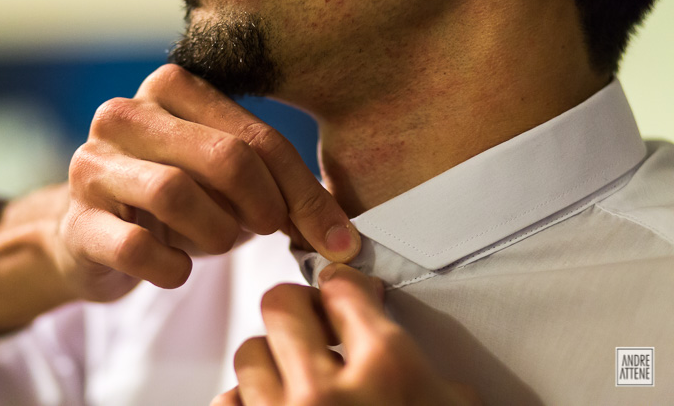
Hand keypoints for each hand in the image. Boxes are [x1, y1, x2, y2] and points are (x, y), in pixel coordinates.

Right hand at [55, 65, 360, 300]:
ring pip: (175, 193)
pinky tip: (177, 269)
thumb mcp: (228, 183)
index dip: (304, 193)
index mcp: (173, 88)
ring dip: (215, 233)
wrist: (90, 234)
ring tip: (218, 242)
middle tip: (270, 232)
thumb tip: (341, 235)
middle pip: (223, 157)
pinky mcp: (75, 220)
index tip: (337, 239)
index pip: (257, 137)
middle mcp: (126, 114)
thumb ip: (279, 190)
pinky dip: (171, 268)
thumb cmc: (172, 202)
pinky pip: (136, 247)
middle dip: (263, 206)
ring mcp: (93, 164)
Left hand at [214, 264, 480, 405]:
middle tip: (311, 328)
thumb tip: (400, 326)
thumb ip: (425, 361)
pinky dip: (247, 404)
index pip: (343, 286)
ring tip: (294, 381)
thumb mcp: (452, 403)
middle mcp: (328, 390)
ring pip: (249, 352)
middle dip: (297, 310)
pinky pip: (227, 402)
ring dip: (271, 362)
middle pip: (282, 302)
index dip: (342, 288)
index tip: (339, 293)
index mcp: (387, 367)